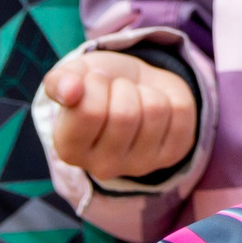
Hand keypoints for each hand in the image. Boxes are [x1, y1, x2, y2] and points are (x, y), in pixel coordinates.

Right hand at [44, 51, 196, 180]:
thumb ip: (60, 81)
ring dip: (146, 91)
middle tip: (117, 90)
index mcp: (69, 149)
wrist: (135, 87)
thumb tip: (70, 89)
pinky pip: (181, 111)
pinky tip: (156, 108)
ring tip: (135, 97)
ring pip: (155, 110)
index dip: (95, 83)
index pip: (88, 112)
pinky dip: (170, 96)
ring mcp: (140, 165)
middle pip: (125, 114)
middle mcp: (102, 166)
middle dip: (122, 87)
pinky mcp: (172, 154)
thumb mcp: (75, 76)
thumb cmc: (98, 85)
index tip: (94, 80)